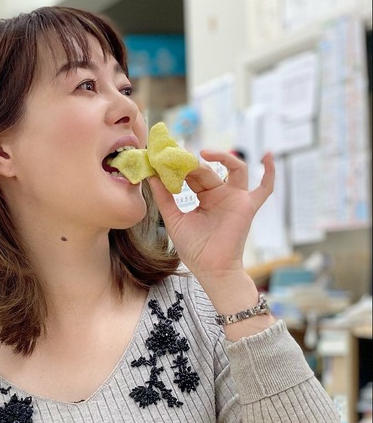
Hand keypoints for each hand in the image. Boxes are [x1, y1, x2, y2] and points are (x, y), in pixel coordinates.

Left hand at [149, 151, 274, 280]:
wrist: (211, 269)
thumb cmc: (194, 249)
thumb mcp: (174, 219)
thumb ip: (164, 198)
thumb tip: (152, 176)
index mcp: (204, 197)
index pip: (192, 175)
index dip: (180, 166)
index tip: (165, 156)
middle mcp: (221, 194)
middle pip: (208, 170)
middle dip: (192, 164)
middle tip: (177, 157)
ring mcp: (235, 198)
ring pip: (234, 168)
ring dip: (222, 157)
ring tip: (203, 154)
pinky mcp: (248, 206)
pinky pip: (265, 188)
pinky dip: (270, 172)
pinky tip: (268, 155)